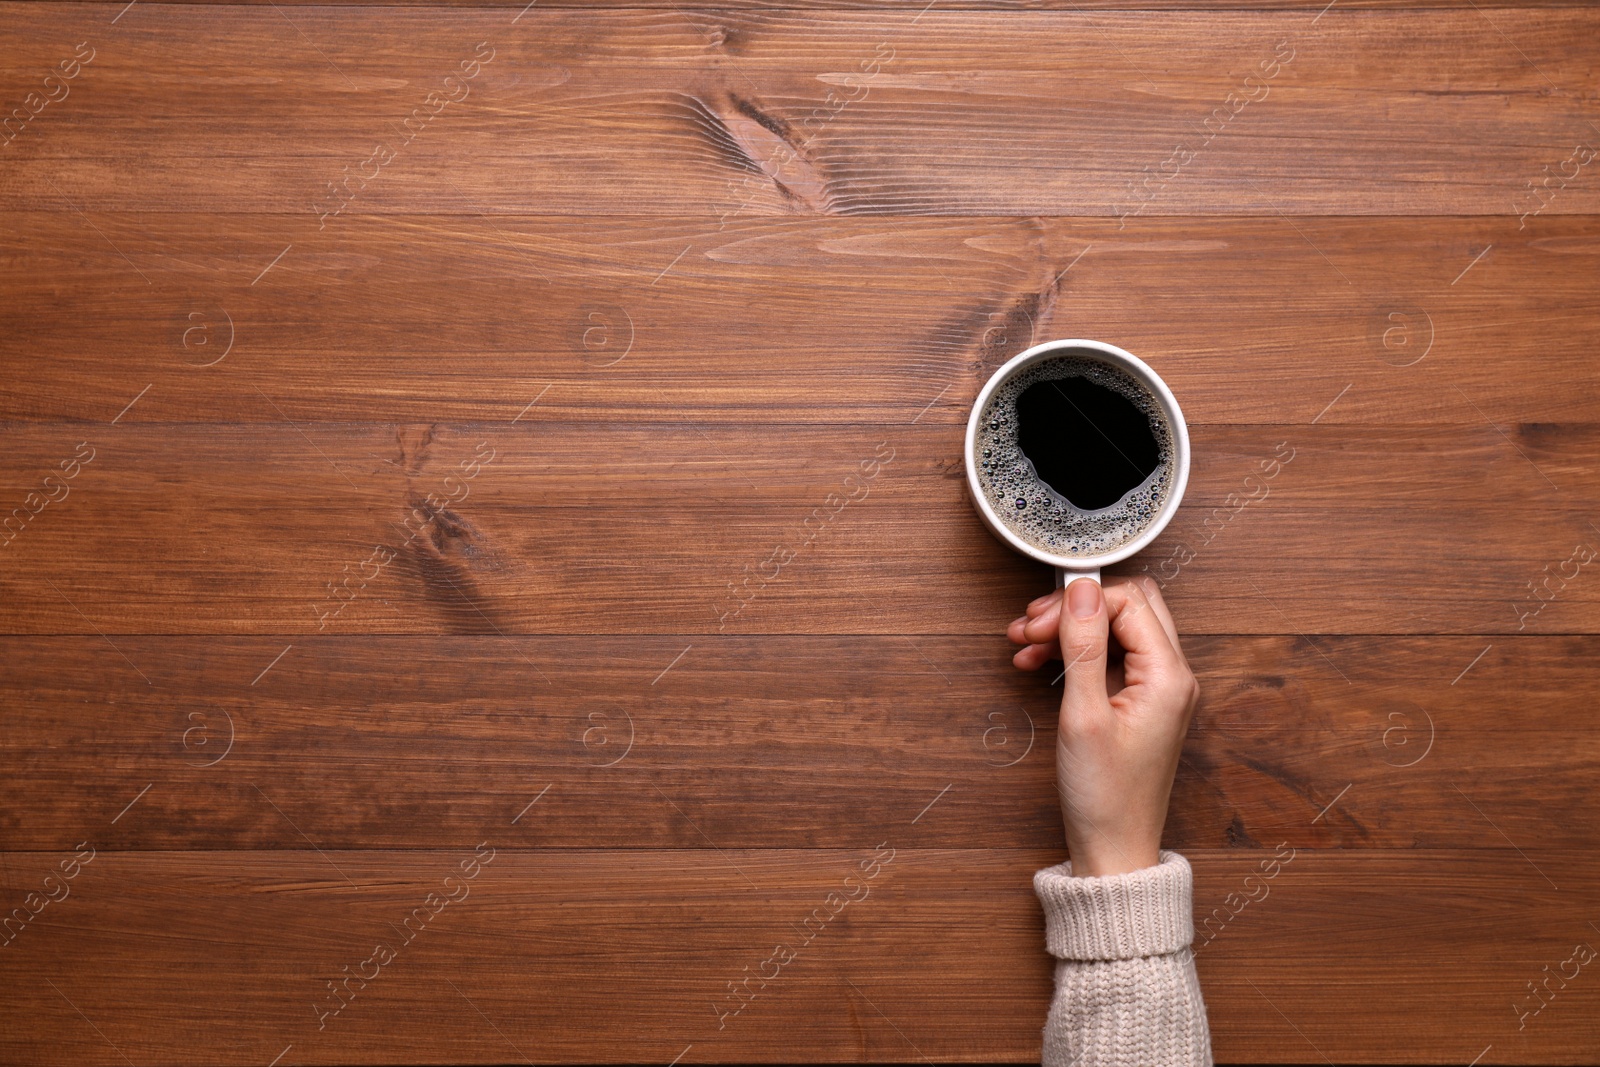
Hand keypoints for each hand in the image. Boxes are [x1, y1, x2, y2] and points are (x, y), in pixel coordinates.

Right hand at [1007, 576, 1198, 876]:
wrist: (1113, 849)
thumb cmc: (1103, 795)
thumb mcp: (1083, 716)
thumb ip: (1083, 648)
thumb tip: (1080, 590)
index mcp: (1168, 676)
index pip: (1128, 602)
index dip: (1078, 603)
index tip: (1038, 621)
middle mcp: (1172, 676)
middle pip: (1128, 606)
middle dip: (1075, 608)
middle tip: (1031, 625)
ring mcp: (1158, 689)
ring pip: (1116, 629)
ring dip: (1070, 629)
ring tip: (1025, 643)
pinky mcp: (1141, 701)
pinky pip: (1111, 657)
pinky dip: (1075, 653)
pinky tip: (1038, 663)